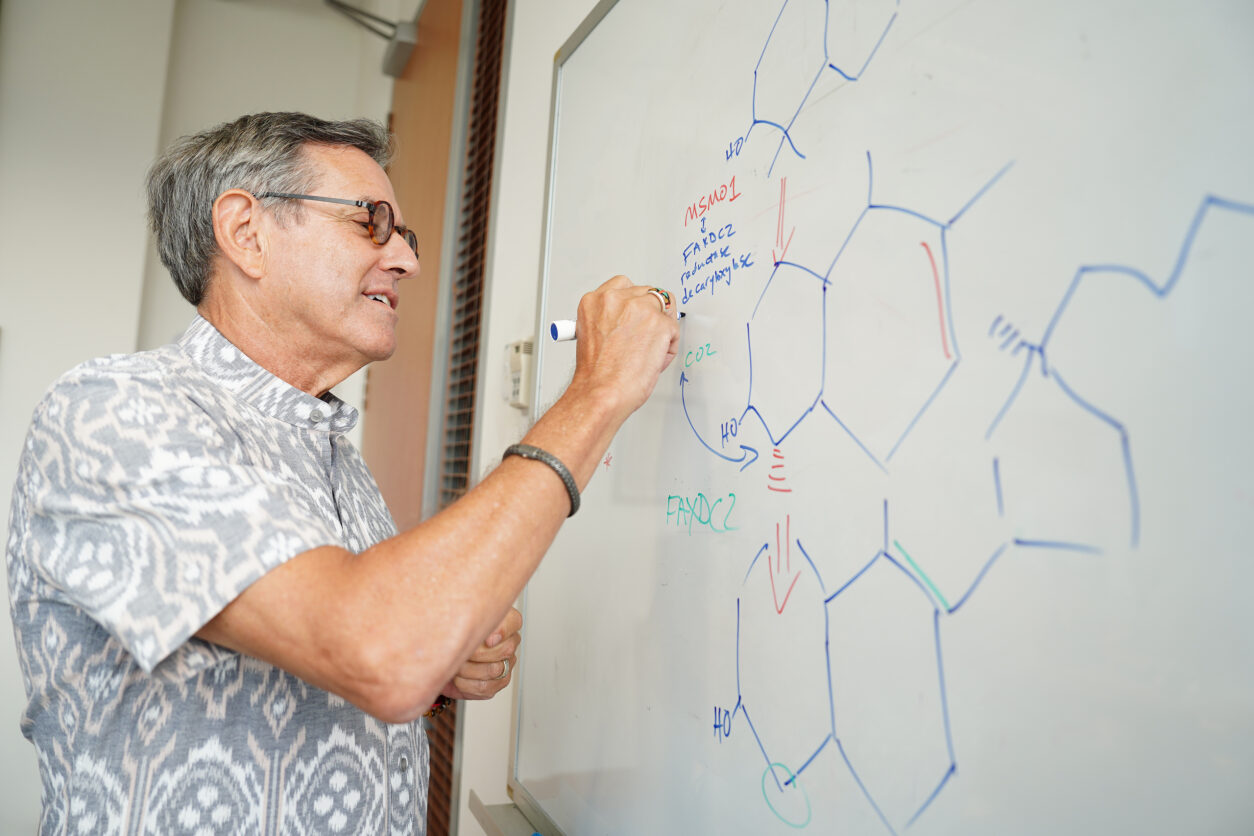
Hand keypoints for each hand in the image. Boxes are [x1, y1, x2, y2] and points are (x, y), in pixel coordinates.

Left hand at [440, 607, 521, 700]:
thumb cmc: (451, 634)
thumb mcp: (455, 618)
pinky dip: (466, 684)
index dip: (501, 631)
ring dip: (468, 670)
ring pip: (494, 670)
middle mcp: (509, 642)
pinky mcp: (497, 683)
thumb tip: (472, 621)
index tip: (486, 639)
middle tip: (460, 651)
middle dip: (476, 653)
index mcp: (504, 621)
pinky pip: (486, 687)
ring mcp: (506, 663)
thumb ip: (466, 617)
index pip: (513, 622)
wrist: (440, 658)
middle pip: (504, 649)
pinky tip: (458, 678)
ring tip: (456, 665)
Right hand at [571, 276, 680, 418]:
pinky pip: (674, 331)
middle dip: (652, 314)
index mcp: (595, 301)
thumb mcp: (593, 336)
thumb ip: (611, 321)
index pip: (625, 286)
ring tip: (648, 351)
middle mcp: (616, 298)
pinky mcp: (660, 324)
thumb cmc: (596, 374)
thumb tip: (631, 322)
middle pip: (649, 293)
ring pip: (665, 308)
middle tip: (646, 338)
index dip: (634, 302)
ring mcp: (640, 308)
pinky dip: (668, 347)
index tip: (635, 316)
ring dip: (662, 328)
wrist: (601, 392)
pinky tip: (652, 360)